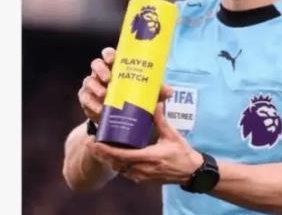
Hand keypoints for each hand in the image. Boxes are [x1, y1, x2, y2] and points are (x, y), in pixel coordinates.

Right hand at [78, 48, 173, 123]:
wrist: (120, 119)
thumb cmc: (135, 99)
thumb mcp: (147, 94)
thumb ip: (158, 91)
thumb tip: (170, 91)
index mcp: (116, 66)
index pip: (109, 54)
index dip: (108, 54)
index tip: (112, 59)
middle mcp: (102, 73)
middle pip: (96, 64)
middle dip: (100, 70)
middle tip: (108, 79)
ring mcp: (93, 85)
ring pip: (88, 81)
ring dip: (95, 87)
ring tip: (105, 95)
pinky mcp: (87, 99)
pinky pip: (85, 97)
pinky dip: (91, 103)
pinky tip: (99, 109)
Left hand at [86, 102, 202, 184]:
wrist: (190, 172)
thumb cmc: (182, 153)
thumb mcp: (172, 135)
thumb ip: (161, 120)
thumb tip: (156, 102)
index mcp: (149, 157)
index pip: (122, 155)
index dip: (107, 150)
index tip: (96, 142)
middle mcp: (143, 168)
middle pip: (116, 163)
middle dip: (102, 154)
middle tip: (91, 143)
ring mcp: (142, 175)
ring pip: (119, 169)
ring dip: (108, 159)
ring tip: (98, 148)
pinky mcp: (144, 178)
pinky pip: (126, 172)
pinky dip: (117, 164)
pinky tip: (113, 156)